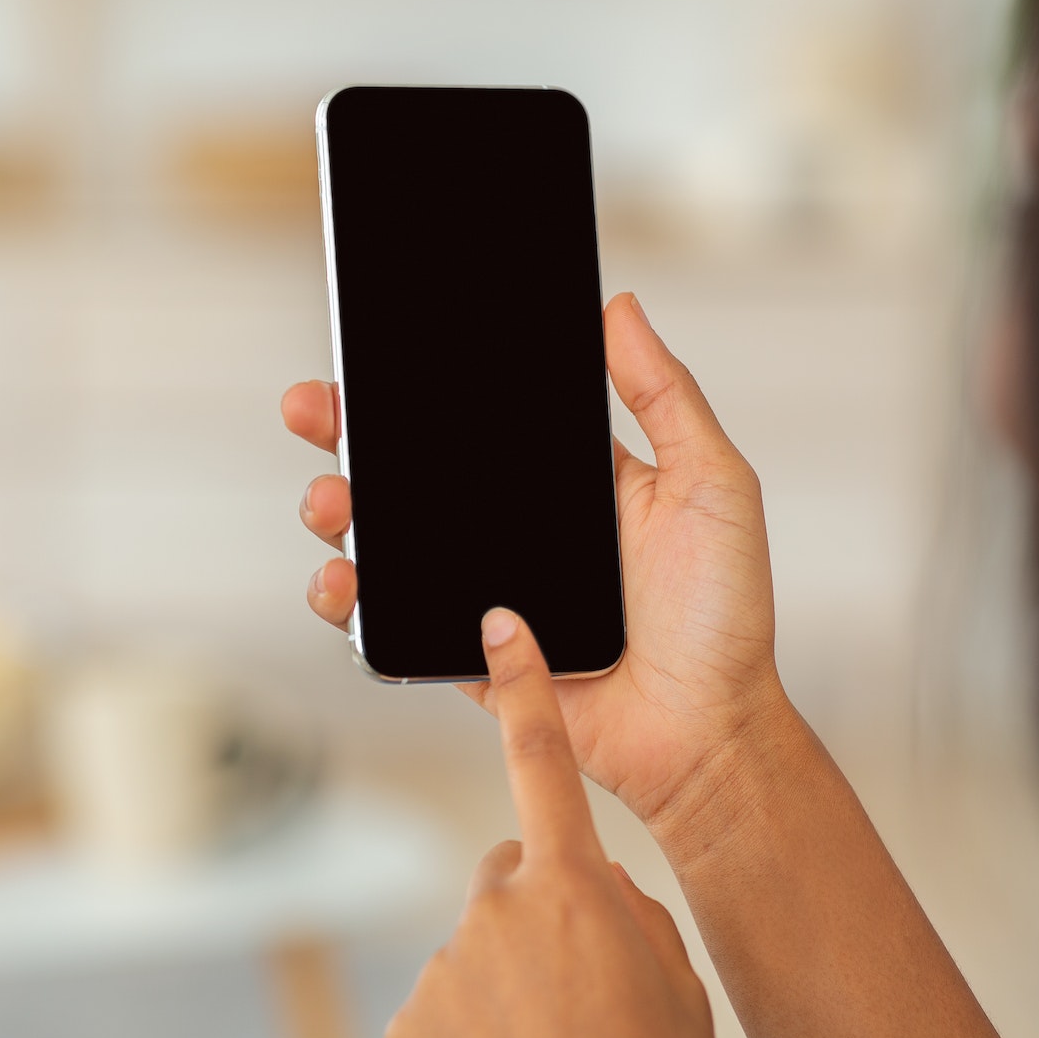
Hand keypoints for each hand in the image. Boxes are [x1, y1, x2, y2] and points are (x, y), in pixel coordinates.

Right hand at [281, 292, 785, 829]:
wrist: (709, 730)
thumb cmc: (724, 614)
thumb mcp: (711, 484)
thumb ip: (666, 396)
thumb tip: (618, 307)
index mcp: (560, 482)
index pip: (473, 420)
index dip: (417, 386)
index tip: (371, 351)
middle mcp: (512, 531)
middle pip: (407, 471)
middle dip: (346, 436)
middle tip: (314, 410)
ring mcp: (480, 592)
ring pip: (382, 542)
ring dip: (337, 513)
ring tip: (331, 501)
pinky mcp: (464, 654)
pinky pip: (389, 626)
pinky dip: (351, 603)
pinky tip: (345, 580)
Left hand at [385, 608, 716, 1037]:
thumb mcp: (678, 988)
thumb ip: (635, 914)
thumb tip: (600, 891)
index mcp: (576, 889)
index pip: (544, 762)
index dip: (524, 686)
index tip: (502, 625)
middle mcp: (499, 911)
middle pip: (513, 873)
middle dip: (539, 909)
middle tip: (582, 987)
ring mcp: (447, 965)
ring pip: (482, 949)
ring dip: (511, 982)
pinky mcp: (411, 1019)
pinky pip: (447, 1004)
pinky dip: (473, 1031)